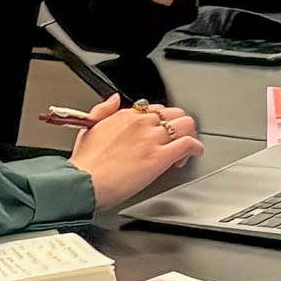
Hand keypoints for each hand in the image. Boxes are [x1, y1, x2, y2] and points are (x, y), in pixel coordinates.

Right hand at [68, 95, 202, 209]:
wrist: (84, 182)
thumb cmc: (86, 163)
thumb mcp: (88, 128)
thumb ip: (103, 110)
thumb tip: (113, 98)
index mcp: (126, 115)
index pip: (156, 110)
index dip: (162, 122)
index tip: (160, 134)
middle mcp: (141, 123)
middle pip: (175, 114)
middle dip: (179, 127)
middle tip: (176, 141)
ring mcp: (152, 139)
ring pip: (185, 126)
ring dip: (189, 135)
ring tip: (186, 150)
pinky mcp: (160, 157)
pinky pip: (188, 144)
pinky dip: (196, 148)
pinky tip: (195, 154)